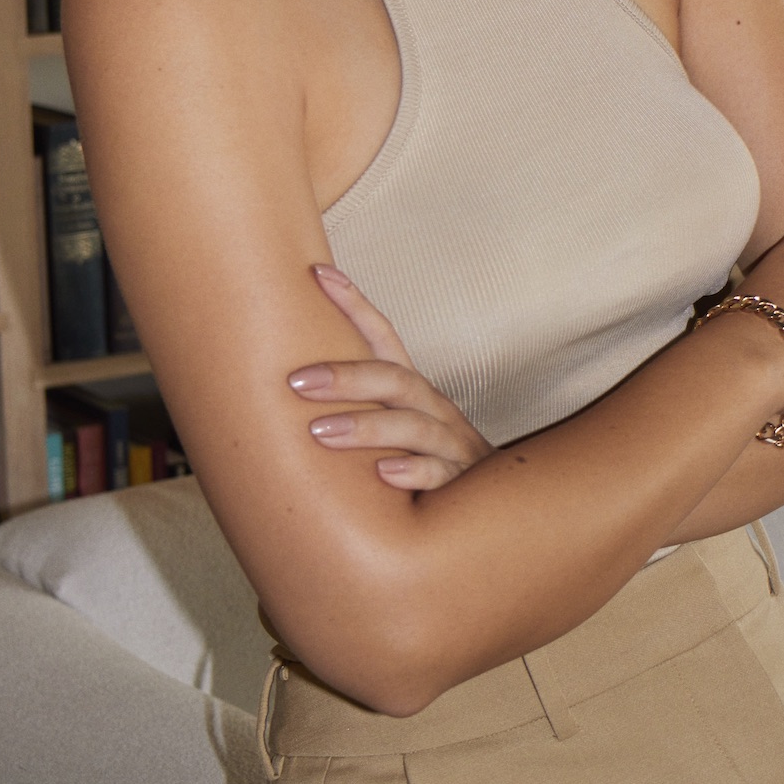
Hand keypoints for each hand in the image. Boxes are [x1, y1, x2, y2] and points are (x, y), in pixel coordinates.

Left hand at [288, 264, 491, 490]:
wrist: (493, 508)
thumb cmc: (431, 463)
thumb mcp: (396, 428)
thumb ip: (356, 410)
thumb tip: (289, 388)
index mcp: (414, 391)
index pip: (384, 338)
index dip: (354, 305)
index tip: (318, 274)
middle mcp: (434, 409)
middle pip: (394, 379)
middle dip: (346, 376)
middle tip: (296, 381)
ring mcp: (451, 444)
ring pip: (413, 426)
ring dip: (366, 426)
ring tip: (320, 431)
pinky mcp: (462, 483)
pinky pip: (440, 474)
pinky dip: (414, 471)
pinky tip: (384, 474)